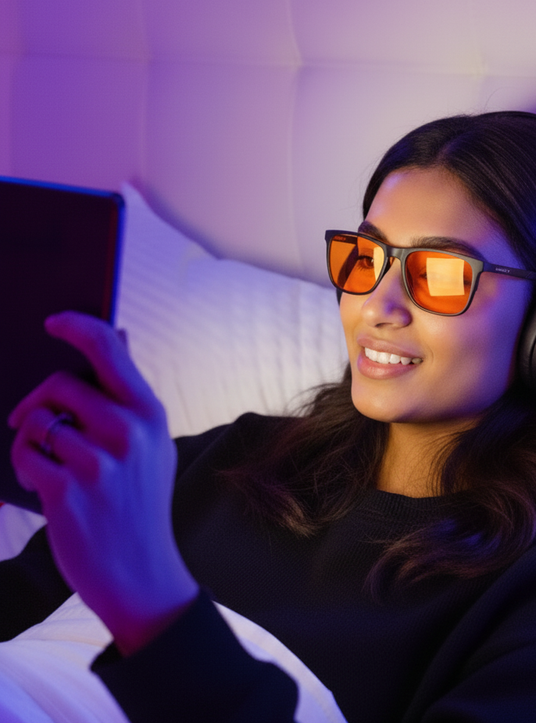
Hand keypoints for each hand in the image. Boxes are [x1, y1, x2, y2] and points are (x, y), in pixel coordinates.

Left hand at [8, 312, 197, 654]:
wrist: (141, 572)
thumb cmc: (141, 503)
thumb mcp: (153, 444)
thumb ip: (131, 393)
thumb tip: (120, 334)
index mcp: (151, 413)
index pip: (109, 349)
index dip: (77, 326)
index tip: (52, 321)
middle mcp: (129, 432)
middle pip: (61, 383)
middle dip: (39, 398)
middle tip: (30, 417)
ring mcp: (100, 463)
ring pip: (37, 421)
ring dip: (30, 438)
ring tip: (46, 461)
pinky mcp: (68, 493)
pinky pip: (24, 455)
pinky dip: (24, 465)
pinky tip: (42, 483)